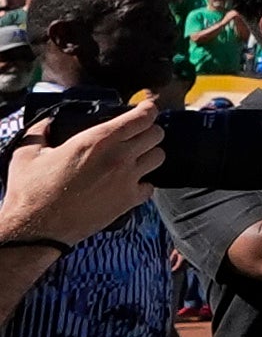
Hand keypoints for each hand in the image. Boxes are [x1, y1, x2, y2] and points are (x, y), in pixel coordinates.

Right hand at [2, 99, 159, 247]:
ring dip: (149, 155)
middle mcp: (119, 157)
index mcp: (98, 140)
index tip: (146, 109)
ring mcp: (127, 180)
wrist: (36, 227)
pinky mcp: (128, 202)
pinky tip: (130, 183)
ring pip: (159, 158)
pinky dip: (144, 183)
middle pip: (157, 134)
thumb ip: (40, 132)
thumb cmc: (31, 190)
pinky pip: (150, 186)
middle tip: (137, 134)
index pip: (142, 117)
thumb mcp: (28, 153)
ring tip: (135, 157)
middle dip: (149, 131)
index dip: (148, 110)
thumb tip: (47, 123)